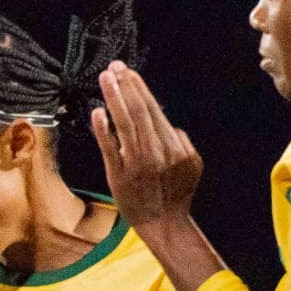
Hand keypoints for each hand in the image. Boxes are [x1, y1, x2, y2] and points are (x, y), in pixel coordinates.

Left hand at [91, 62, 202, 227]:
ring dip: (115, 98)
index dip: (138, 88)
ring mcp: (137, 162)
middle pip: (139, 111)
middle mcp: (156, 150)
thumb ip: (183, 142)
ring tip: (106, 79)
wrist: (164, 223)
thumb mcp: (191, 165)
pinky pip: (110, 148)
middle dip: (126, 86)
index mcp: (173, 144)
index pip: (153, 109)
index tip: (127, 72)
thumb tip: (171, 126)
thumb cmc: (176, 193)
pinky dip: (104, 130)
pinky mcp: (119, 175)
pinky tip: (98, 112)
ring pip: (125, 123)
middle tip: (114, 67)